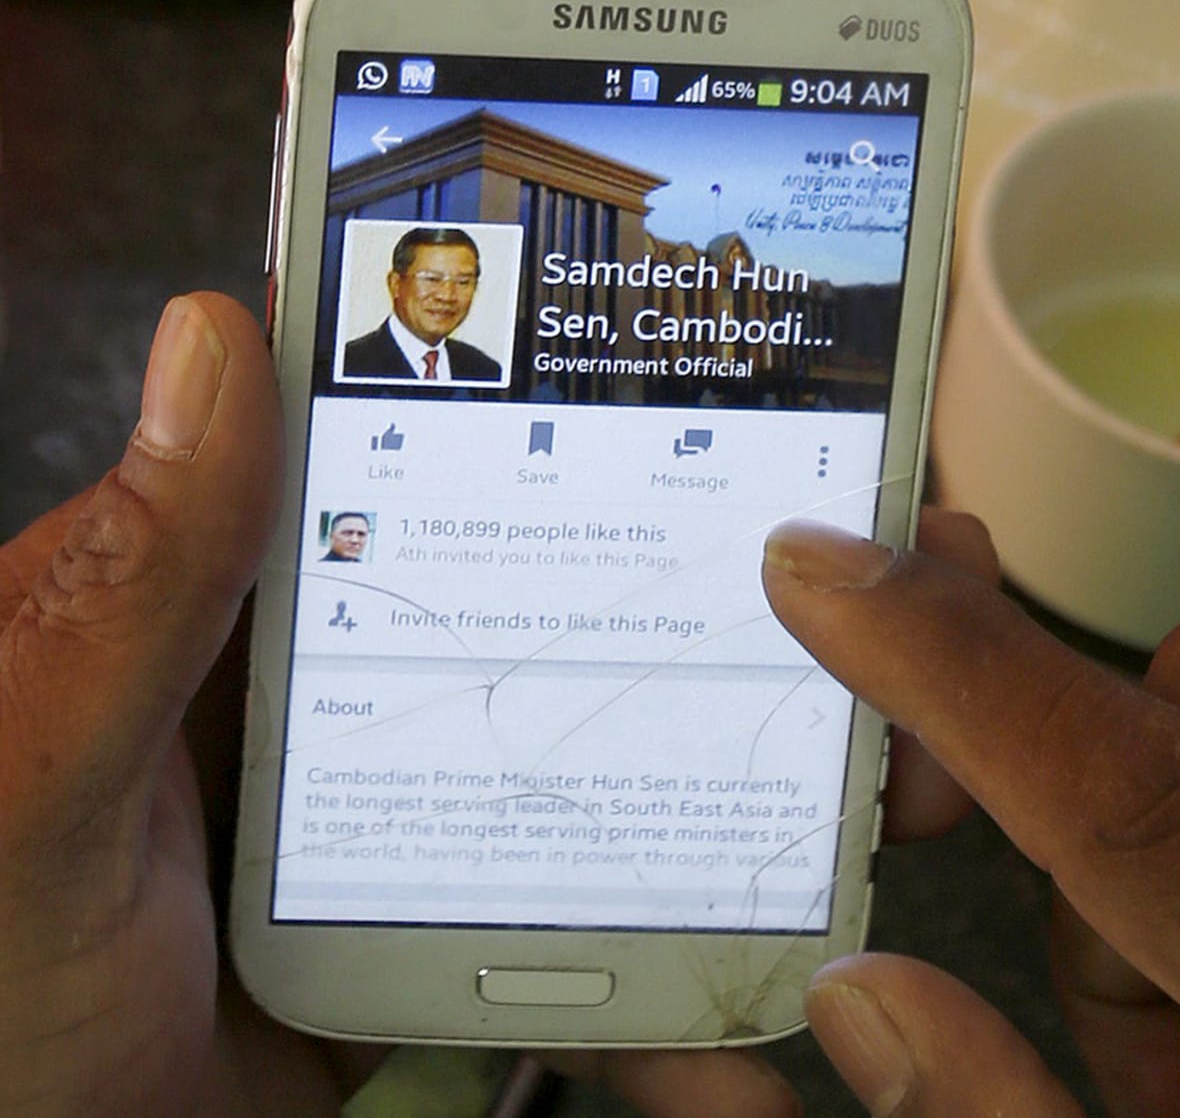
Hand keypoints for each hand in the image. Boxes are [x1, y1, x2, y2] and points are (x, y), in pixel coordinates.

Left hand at [0, 294, 801, 1117]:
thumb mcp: (39, 771)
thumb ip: (133, 584)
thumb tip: (222, 333)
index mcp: (266, 593)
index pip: (462, 459)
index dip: (616, 423)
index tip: (772, 406)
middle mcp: (367, 677)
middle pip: (593, 612)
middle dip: (763, 620)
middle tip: (895, 614)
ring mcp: (423, 813)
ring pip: (625, 778)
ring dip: (758, 808)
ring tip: (872, 830)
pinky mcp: (445, 942)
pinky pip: (587, 951)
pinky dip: (671, 1008)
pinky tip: (734, 1058)